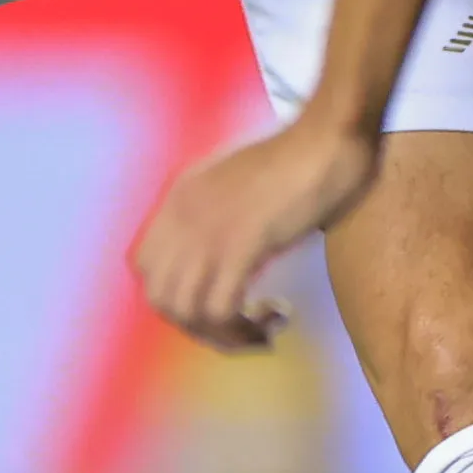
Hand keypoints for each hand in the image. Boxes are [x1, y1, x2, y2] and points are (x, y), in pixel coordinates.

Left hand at [133, 111, 381, 348]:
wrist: (326, 138)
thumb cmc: (298, 154)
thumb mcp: (237, 180)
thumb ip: (218, 209)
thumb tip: (224, 250)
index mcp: (179, 197)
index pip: (146, 266)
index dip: (177, 294)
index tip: (216, 300)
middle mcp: (182, 216)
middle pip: (161, 298)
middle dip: (200, 326)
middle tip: (240, 327)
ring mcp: (208, 231)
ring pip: (187, 312)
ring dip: (225, 334)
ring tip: (262, 330)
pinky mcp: (240, 245)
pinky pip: (220, 310)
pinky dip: (245, 327)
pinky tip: (277, 314)